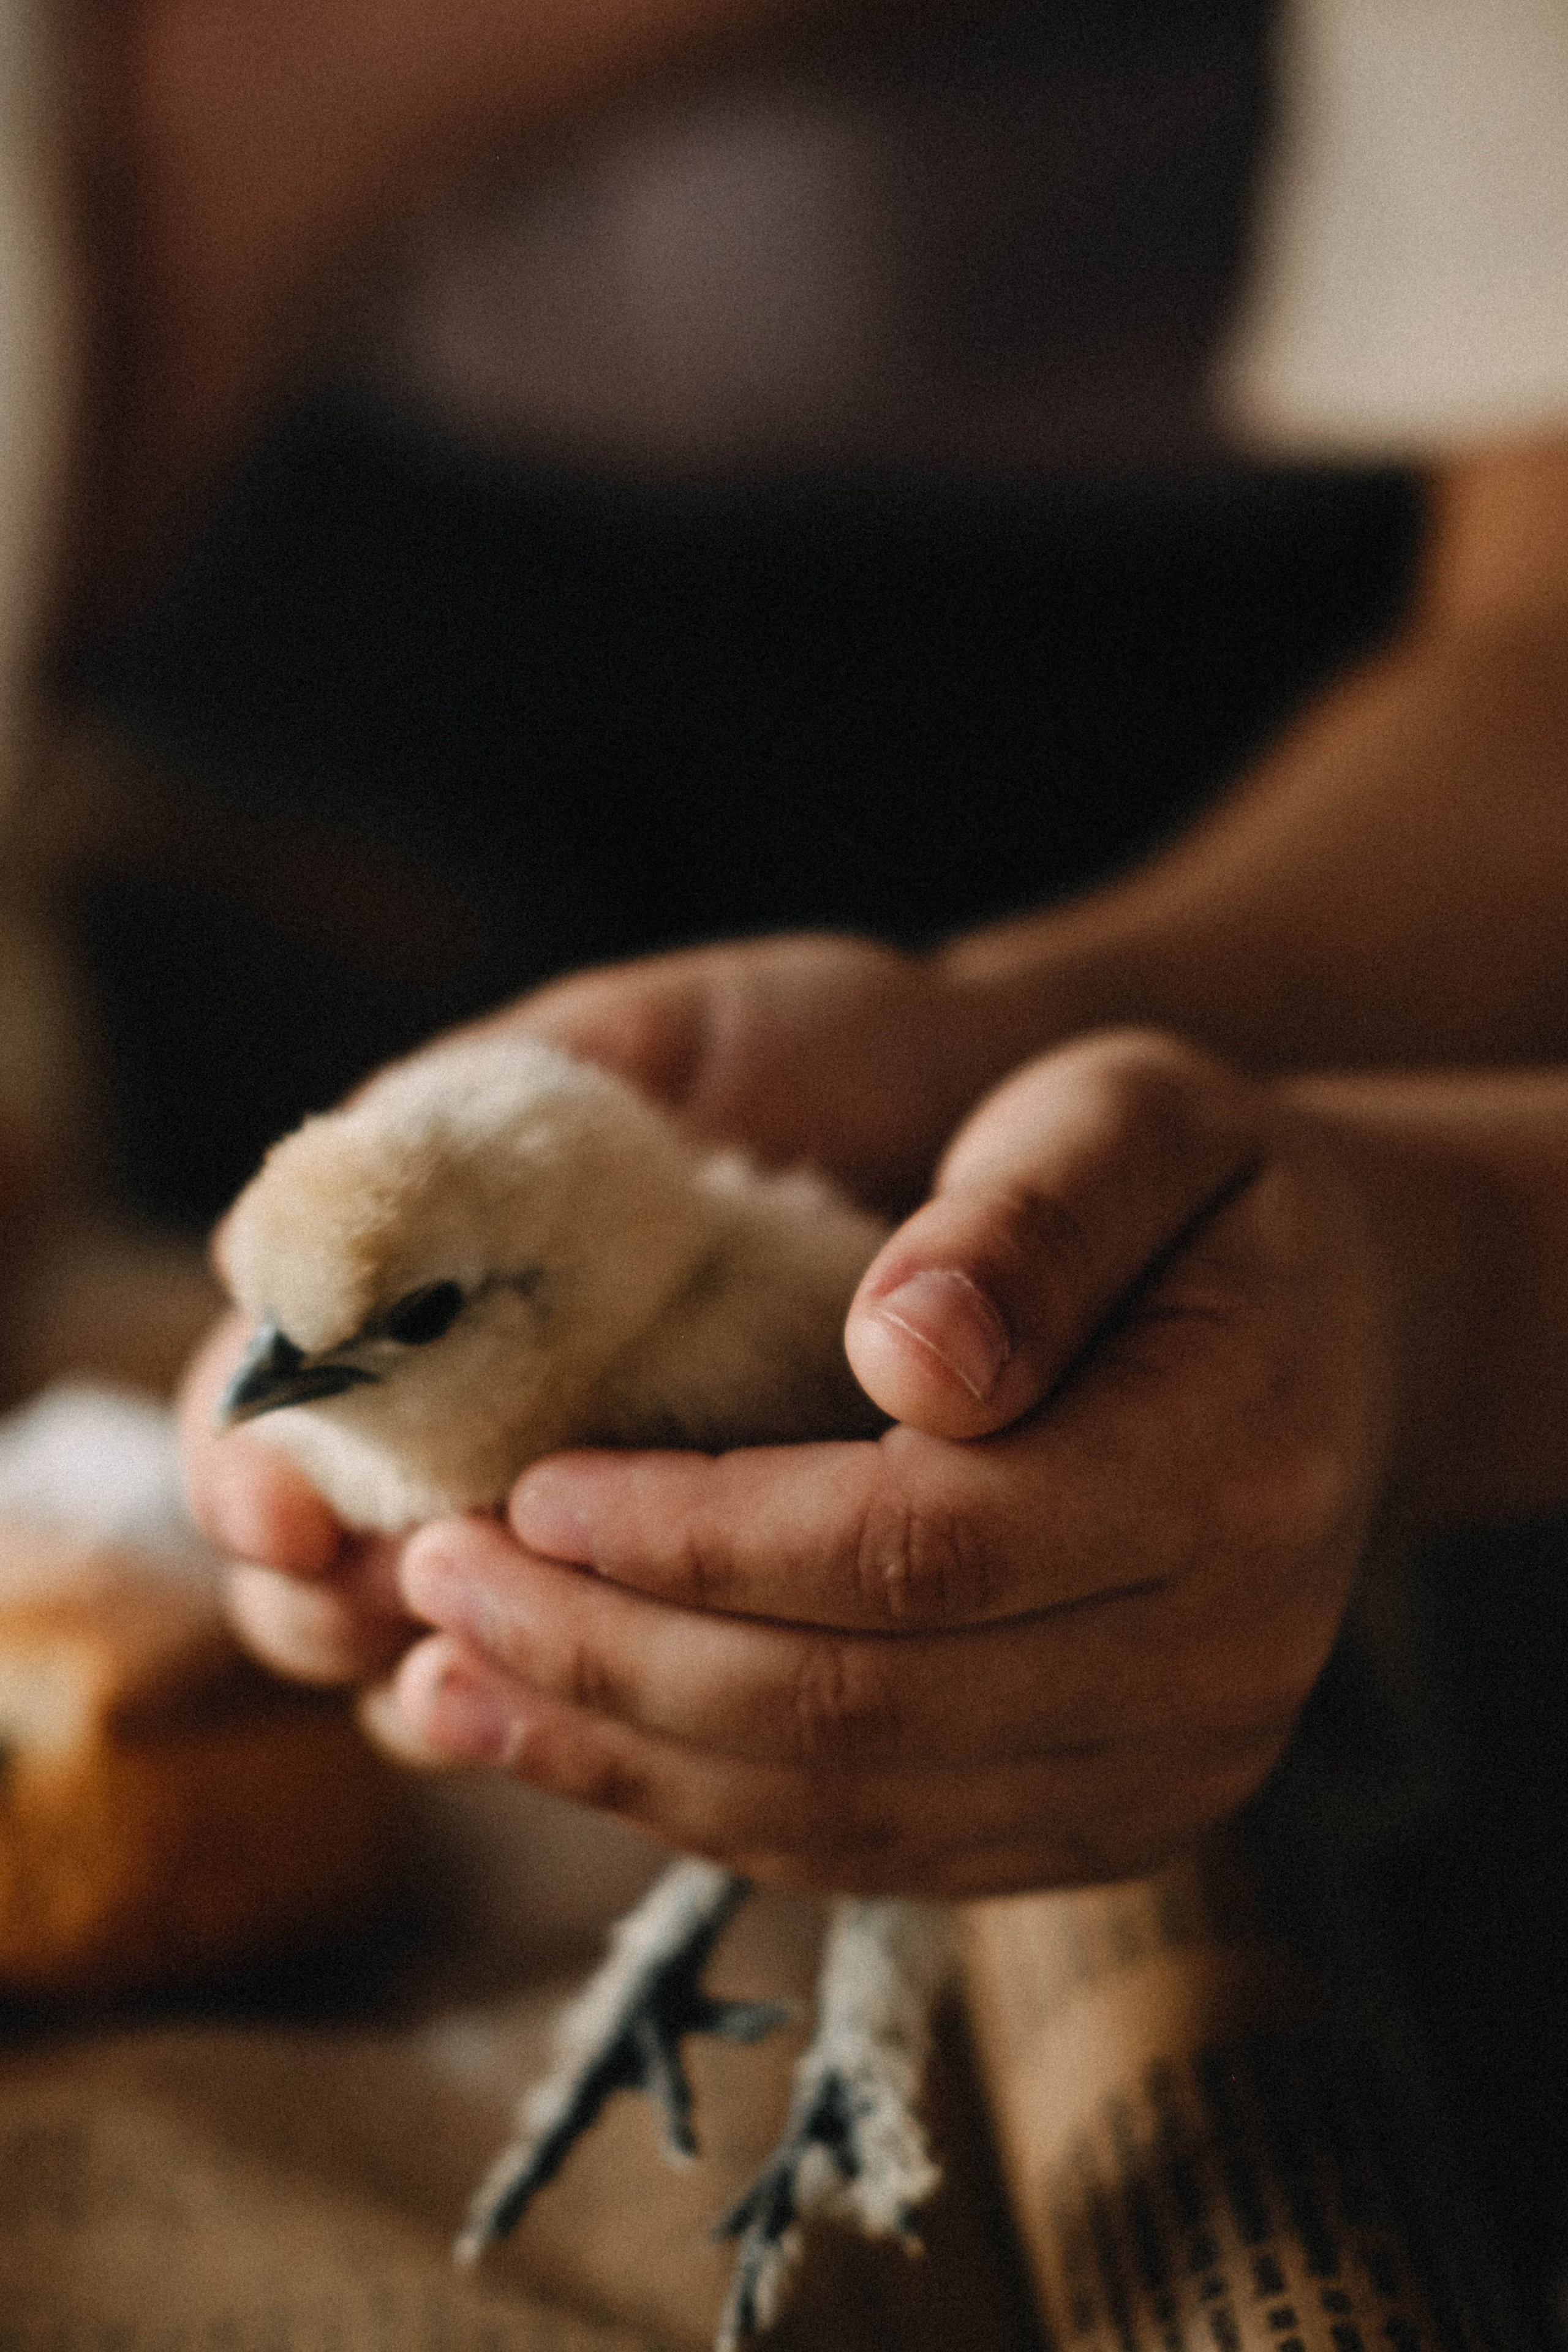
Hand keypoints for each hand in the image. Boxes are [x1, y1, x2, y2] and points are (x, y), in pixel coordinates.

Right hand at [181, 929, 1024, 1676]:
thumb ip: (463, 1114)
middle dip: (326, 1605)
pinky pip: (630, 1697)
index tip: (290, 1509)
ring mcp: (597, 1520)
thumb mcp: (635, 1041)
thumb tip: (279, 1248)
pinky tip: (620, 1709)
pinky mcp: (724, 1588)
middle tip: (391, 1595)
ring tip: (487, 1670)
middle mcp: (482, 1419)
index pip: (265, 1409)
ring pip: (460, 1660)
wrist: (997, 1101)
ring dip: (447, 1680)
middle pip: (325, 1569)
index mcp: (418, 1291)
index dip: (246, 1471)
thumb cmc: (809, 1047)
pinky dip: (601, 1713)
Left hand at [355, 1032, 1407, 1895]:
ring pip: (852, 1813)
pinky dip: (704, 1809)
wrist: (1332, 1338)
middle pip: (866, 1709)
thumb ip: (1027, 1220)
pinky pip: (879, 1853)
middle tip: (434, 1581)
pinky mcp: (1113, 1821)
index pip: (921, 1547)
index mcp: (1229, 1469)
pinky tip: (573, 1742)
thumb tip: (906, 1350)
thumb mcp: (1133, 1122)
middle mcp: (1224, 1659)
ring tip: (443, 1684)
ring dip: (624, 1757)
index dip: (701, 1533)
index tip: (534, 1487)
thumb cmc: (1203, 1199)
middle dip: (616, 1654)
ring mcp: (1175, 1769)